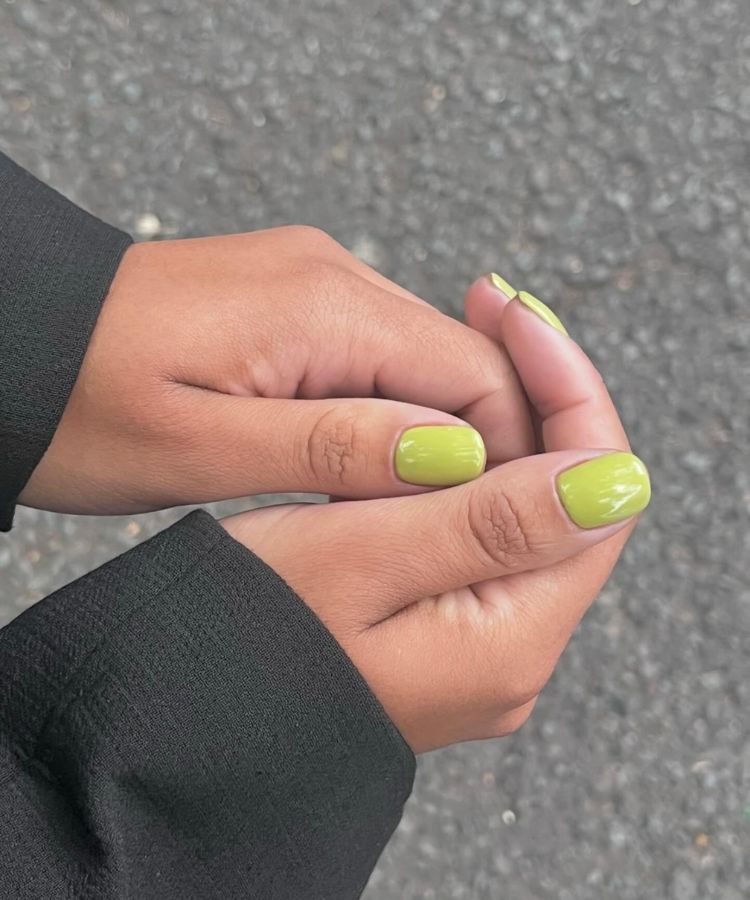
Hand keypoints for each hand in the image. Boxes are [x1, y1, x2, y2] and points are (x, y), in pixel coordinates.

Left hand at [20, 229, 532, 513]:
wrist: (15, 342)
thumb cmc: (80, 402)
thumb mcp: (204, 448)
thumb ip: (338, 448)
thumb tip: (458, 455)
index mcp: (325, 306)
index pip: (478, 374)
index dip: (507, 454)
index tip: (497, 525)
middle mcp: (335, 278)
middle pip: (462, 365)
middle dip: (474, 449)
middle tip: (448, 530)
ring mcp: (316, 285)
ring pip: (422, 368)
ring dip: (428, 438)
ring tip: (398, 509)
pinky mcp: (295, 305)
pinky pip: (374, 361)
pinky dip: (385, 418)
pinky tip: (360, 468)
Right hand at [222, 285, 650, 751]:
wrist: (182, 709)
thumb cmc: (241, 629)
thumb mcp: (359, 557)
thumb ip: (490, 522)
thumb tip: (616, 479)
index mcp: (507, 642)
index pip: (594, 494)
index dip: (567, 391)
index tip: (513, 314)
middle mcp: (510, 653)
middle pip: (564, 498)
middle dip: (535, 394)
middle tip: (485, 308)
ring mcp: (477, 647)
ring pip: (520, 508)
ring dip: (496, 426)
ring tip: (458, 343)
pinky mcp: (441, 633)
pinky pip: (479, 532)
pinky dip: (461, 469)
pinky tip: (427, 423)